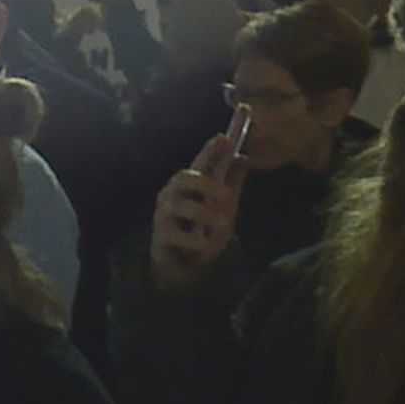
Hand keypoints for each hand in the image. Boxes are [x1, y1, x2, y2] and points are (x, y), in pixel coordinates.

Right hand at [149, 129, 245, 291]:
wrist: (181, 266)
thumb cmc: (200, 231)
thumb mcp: (222, 207)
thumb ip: (232, 183)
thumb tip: (243, 156)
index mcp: (190, 186)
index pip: (201, 162)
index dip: (211, 149)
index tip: (223, 137)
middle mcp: (173, 195)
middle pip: (184, 177)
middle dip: (206, 185)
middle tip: (226, 196)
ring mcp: (164, 215)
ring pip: (183, 206)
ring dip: (207, 216)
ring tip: (221, 227)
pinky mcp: (161, 236)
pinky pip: (181, 235)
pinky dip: (199, 242)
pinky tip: (204, 247)